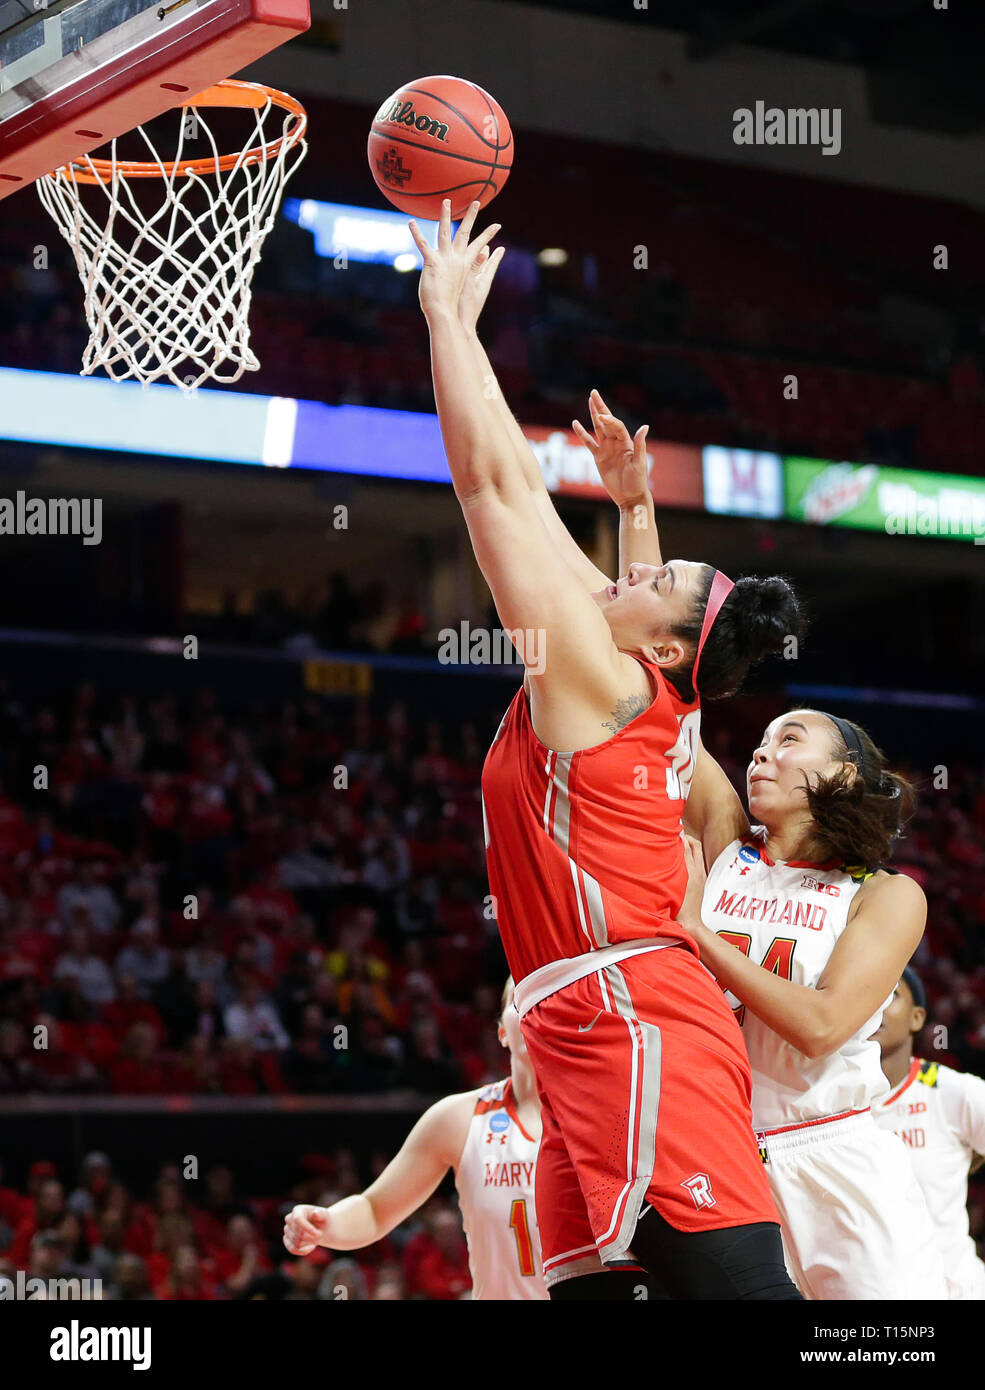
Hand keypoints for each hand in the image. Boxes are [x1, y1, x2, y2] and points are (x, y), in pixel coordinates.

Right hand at [283, 1203, 330, 1255]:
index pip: (297, 1219)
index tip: (316, 1233)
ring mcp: (287, 1230)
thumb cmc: (323, 1219)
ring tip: (316, 1238)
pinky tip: (312, 1247)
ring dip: (309, 1243)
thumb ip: (321, 1214)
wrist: (320, 1227)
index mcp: (298, 1210)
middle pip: (298, 1233)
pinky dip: (303, 1251)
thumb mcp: (325, 1215)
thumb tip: (315, 1213)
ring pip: (297, 1243)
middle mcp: (289, 1219)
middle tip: (320, 1234)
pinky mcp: (287, 1240)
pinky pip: (292, 1249)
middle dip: (311, 1237)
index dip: (306, 1228)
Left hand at [409, 200, 501, 320]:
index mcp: (465, 265)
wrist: (445, 314)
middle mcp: (457, 259)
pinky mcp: (432, 263)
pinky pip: (423, 244)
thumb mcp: (462, 289)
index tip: (497, 225)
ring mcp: (445, 260)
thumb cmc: (452, 306)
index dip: (488, 235)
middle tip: (477, 202)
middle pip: (465, 233)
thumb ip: (466, 278)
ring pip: (445, 232)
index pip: (479, 246)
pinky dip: (417, 233)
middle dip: (472, 216)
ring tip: (446, 201)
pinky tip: (411, 222)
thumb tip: (470, 277)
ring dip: (445, 215)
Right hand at [459, 242, 506, 331]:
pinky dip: (462, 274)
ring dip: (472, 264)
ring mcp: (469, 294)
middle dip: (483, 258)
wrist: (458, 328)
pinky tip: (457, 271)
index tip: (502, 249)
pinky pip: (462, 282)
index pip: (491, 266)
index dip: (496, 256)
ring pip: (472, 275)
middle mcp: (478, 288)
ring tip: (474, 256)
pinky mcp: (460, 298)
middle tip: (486, 247)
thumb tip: (485, 249)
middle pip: (482, 268)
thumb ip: (475, 266)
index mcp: (482, 283)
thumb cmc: (464, 307)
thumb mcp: (469, 283)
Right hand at [572, 390, 649, 508]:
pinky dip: (582, 434)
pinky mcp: (599, 458)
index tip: (602, 417)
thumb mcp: (639, 463)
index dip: (609, 420)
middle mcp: (616, 443)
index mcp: (626, 443)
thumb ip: (639, 445)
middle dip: (601, 407)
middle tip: (594, 393)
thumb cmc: (637, 481)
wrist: (630, 496)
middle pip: (607, 421)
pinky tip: (575, 423)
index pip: (616, 426)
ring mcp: (607, 449)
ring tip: (589, 401)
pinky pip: (589, 443)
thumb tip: (644, 427)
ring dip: (594, 415)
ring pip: (598, 428)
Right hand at [680, 833, 707, 930]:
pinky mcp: (698, 883)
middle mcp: (698, 871)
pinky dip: (687, 857)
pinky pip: (695, 863)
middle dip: (685, 838)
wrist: (689, 925)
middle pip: (695, 845)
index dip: (680, 835)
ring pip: (695, 854)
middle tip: (672, 836)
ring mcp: (699, 877)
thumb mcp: (676, 883)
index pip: (689, 844)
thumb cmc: (679, 908)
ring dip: (687, 847)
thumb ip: (677, 861)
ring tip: (673, 845)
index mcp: (693, 870)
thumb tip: (676, 842)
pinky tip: (677, 860)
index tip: (669, 830)